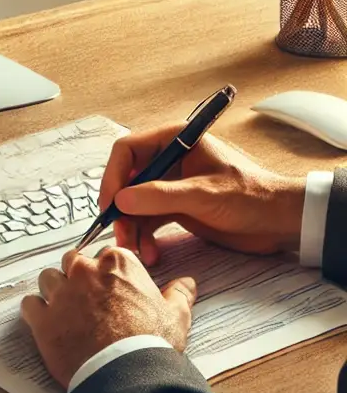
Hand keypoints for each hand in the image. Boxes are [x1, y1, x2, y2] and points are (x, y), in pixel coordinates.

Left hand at [20, 246, 195, 389]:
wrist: (126, 376)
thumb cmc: (151, 345)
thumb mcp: (176, 317)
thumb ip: (179, 294)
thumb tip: (187, 282)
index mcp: (116, 264)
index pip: (106, 253)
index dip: (108, 272)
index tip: (112, 288)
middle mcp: (84, 271)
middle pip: (73, 261)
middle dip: (78, 276)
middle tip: (89, 301)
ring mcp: (61, 293)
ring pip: (48, 278)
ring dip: (55, 291)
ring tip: (67, 312)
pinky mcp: (42, 317)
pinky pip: (30, 304)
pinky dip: (36, 313)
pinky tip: (48, 325)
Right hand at [100, 124, 306, 264]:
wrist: (281, 222)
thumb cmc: (251, 197)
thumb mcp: (204, 195)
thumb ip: (160, 196)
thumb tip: (120, 200)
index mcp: (174, 140)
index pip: (128, 150)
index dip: (113, 176)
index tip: (109, 205)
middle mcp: (168, 159)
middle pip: (127, 179)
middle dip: (121, 208)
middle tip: (120, 235)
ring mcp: (170, 184)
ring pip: (135, 202)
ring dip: (131, 226)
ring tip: (135, 250)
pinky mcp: (176, 206)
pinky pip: (149, 218)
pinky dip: (145, 235)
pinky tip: (149, 252)